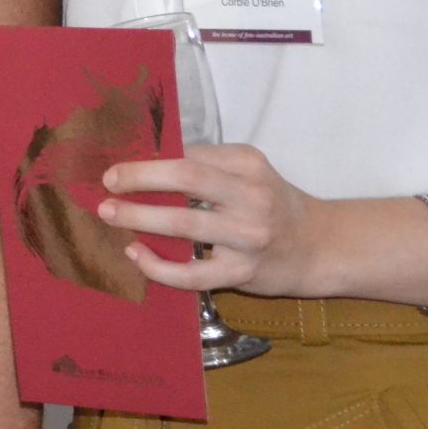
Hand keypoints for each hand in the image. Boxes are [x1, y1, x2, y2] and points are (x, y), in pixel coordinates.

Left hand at [97, 142, 328, 296]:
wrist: (321, 248)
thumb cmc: (273, 205)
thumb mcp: (249, 173)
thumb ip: (208, 166)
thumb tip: (143, 161)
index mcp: (248, 164)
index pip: (190, 154)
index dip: (149, 159)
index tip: (118, 164)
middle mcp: (252, 197)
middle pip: (187, 177)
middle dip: (139, 178)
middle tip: (107, 182)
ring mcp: (248, 237)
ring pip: (184, 224)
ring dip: (139, 218)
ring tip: (109, 214)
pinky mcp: (243, 273)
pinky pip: (192, 273)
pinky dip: (158, 266)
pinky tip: (136, 254)